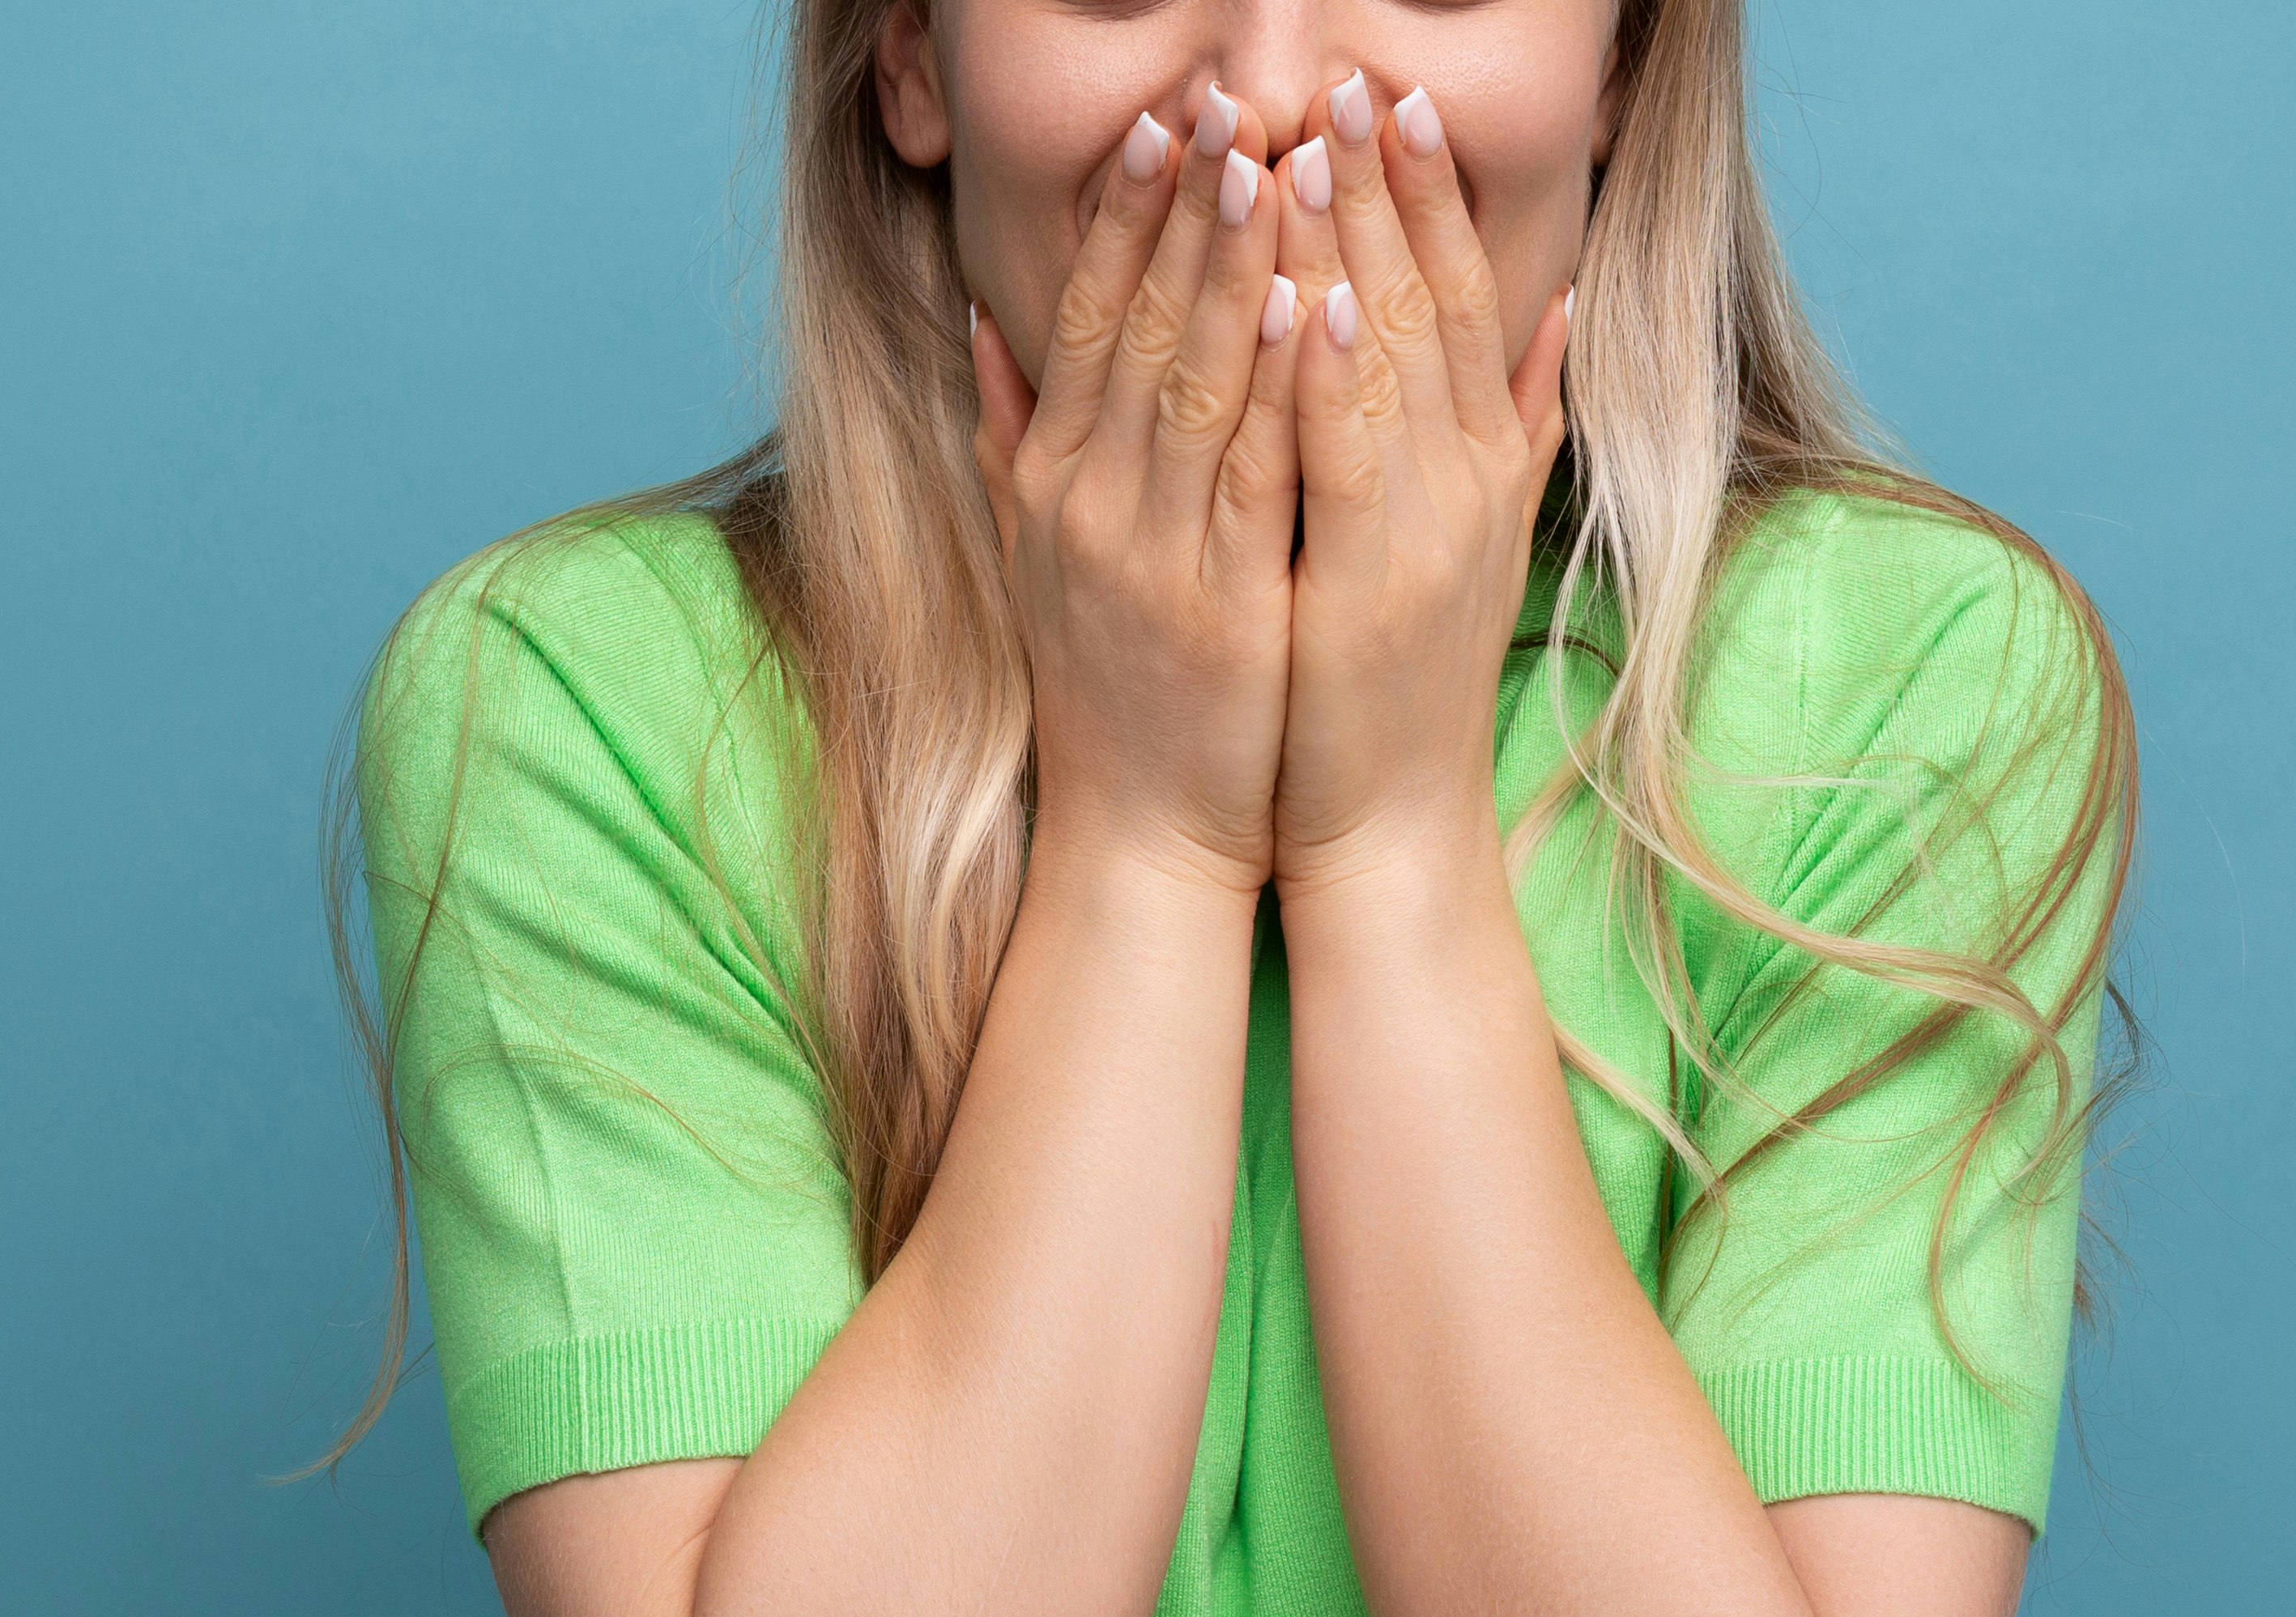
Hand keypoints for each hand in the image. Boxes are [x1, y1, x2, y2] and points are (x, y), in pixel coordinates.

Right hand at [972, 89, 1305, 893]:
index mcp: (1048, 479)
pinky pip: (1250, 470)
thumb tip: (986, 325)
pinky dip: (1277, 386)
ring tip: (1272, 160)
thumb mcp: (1035, 555)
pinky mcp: (1219, 601)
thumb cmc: (1109, 693)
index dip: (1124, 215)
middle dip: (1186, 206)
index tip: (1159, 123)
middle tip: (1225, 100)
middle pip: (1139, 324)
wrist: (1138, 837)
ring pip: (1194, 378)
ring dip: (1236, 264)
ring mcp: (1148, 550)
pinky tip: (1308, 305)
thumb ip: (1010, 435)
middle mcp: (1086, 501)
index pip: (1086, 316)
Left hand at [1268, 74, 1573, 893]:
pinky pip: (1347, 460)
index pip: (1463, 292)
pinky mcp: (1371, 580)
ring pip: (1390, 359)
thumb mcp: (1471, 533)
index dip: (1433, 193)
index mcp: (1482, 457)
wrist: (1389, 822)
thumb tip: (1566, 306)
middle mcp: (1467, 476)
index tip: (1395, 100)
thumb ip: (1521, 420)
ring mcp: (1426, 526)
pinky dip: (1328, 376)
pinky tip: (1303, 298)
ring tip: (1312, 144)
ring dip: (1352, 247)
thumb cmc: (1399, 681)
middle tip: (1348, 78)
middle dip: (1389, 185)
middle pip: (1431, 300)